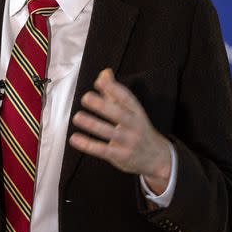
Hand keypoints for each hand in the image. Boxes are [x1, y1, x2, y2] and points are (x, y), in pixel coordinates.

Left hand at [69, 69, 171, 193]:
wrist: (157, 158)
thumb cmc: (138, 129)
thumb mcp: (132, 111)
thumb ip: (115, 93)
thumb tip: (105, 72)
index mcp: (138, 112)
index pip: (127, 99)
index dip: (114, 89)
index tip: (99, 82)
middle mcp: (135, 126)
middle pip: (119, 115)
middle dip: (103, 106)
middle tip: (86, 97)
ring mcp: (129, 142)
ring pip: (110, 133)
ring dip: (93, 125)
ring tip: (77, 117)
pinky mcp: (121, 157)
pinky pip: (103, 150)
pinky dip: (88, 145)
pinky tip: (75, 138)